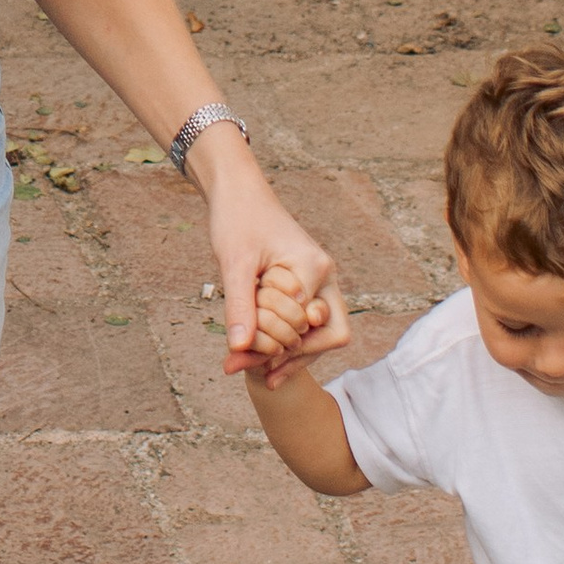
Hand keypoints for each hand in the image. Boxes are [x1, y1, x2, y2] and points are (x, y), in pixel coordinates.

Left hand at [195, 140, 348, 383]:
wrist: (237, 191)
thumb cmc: (237, 219)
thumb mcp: (233, 263)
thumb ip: (239, 305)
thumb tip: (238, 348)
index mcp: (314, 268)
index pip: (311, 328)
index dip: (282, 350)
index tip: (243, 360)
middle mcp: (325, 275)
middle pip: (329, 335)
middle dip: (293, 356)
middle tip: (257, 372)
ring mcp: (318, 280)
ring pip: (319, 332)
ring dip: (289, 351)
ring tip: (249, 368)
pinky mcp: (304, 283)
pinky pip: (304, 320)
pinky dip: (283, 337)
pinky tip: (254, 353)